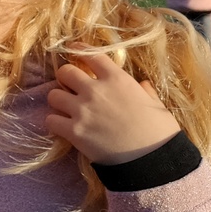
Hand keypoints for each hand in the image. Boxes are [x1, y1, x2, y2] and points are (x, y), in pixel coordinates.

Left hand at [45, 52, 180, 164]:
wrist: (152, 161)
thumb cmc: (160, 132)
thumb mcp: (157, 106)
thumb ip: (146, 93)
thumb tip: (143, 85)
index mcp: (118, 80)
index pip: (92, 55)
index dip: (80, 50)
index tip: (74, 50)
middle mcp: (95, 90)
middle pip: (65, 72)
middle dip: (65, 77)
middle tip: (70, 86)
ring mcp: (82, 110)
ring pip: (53, 95)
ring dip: (58, 100)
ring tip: (65, 108)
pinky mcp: (73, 131)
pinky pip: (50, 120)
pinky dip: (54, 123)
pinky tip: (62, 127)